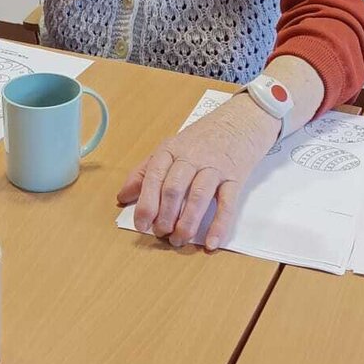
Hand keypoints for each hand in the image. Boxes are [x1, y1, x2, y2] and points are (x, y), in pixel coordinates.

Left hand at [117, 95, 279, 251]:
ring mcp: (215, 167)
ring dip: (187, 223)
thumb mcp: (170, 148)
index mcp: (171, 150)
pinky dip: (219, 225)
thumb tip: (122, 197)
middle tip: (161, 234)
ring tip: (179, 240)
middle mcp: (192, 157)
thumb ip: (145, 172)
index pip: (154, 177)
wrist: (242, 120)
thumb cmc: (202, 139)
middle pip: (174, 189)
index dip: (146, 204)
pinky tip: (210, 243)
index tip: (141, 225)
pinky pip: (228, 204)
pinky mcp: (236, 178)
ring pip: (198, 197)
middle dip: (165, 216)